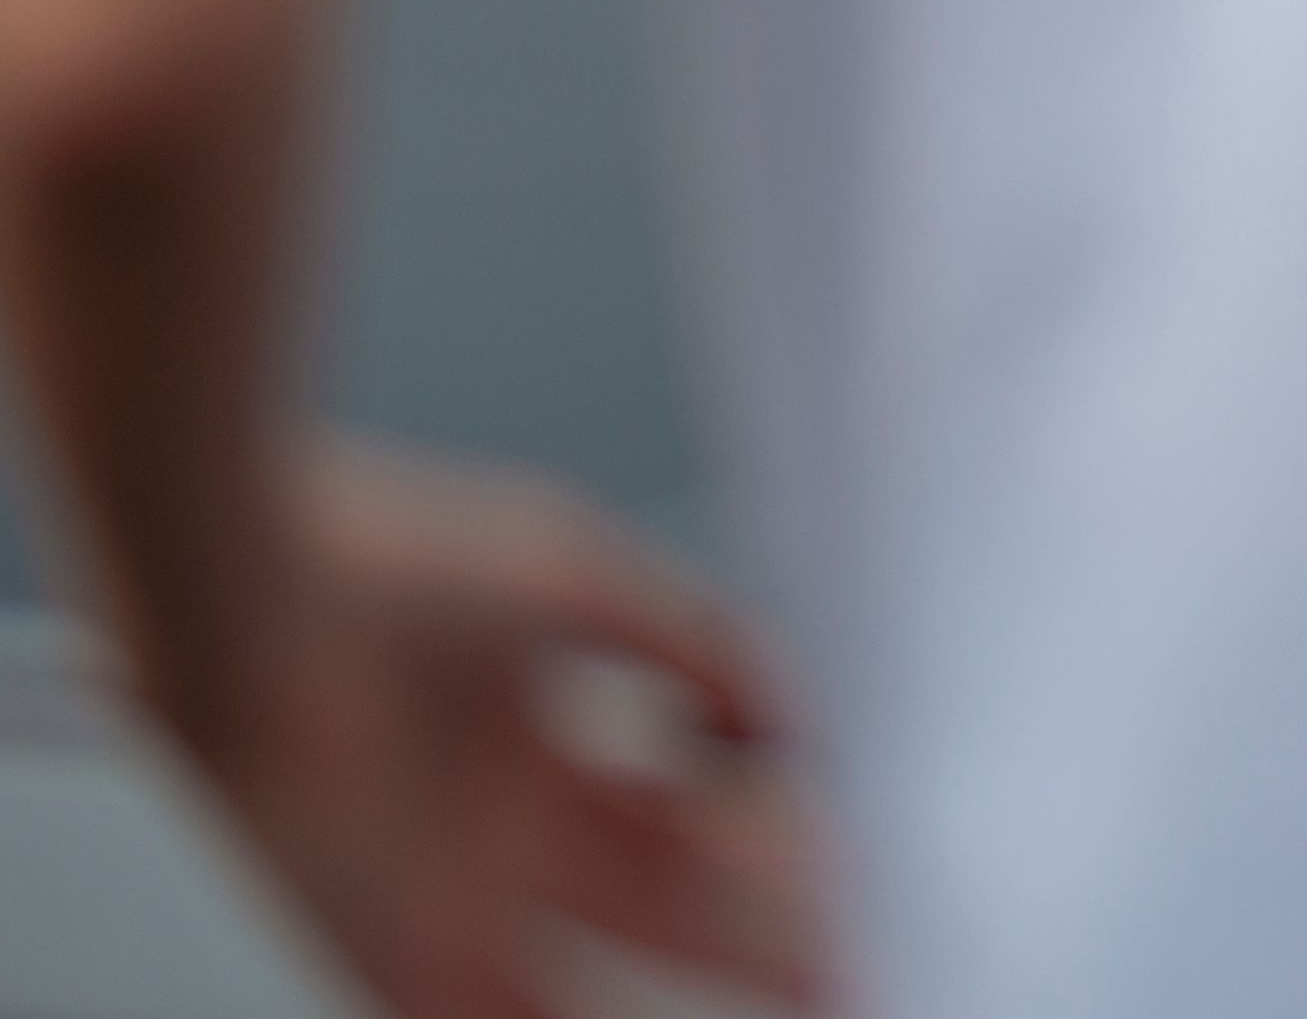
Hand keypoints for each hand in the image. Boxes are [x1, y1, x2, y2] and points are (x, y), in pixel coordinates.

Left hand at [205, 447, 826, 1016]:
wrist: (232, 585)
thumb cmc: (379, 557)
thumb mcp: (577, 576)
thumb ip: (693, 639)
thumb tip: (789, 712)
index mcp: (541, 745)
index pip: (687, 822)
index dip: (773, 850)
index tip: (849, 875)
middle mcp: (497, 830)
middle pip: (659, 908)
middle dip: (762, 939)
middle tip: (844, 966)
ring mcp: (439, 893)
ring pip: (590, 977)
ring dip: (690, 989)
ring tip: (794, 992)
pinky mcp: (370, 944)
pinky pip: (479, 1013)